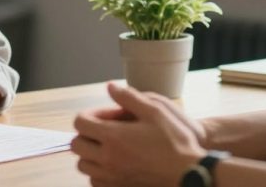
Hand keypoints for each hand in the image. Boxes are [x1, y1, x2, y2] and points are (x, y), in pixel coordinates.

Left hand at [72, 82, 205, 186]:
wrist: (188, 172)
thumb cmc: (175, 140)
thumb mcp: (155, 110)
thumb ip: (129, 97)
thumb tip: (110, 87)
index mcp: (113, 137)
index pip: (80, 123)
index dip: (89, 114)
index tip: (104, 115)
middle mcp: (108, 158)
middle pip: (76, 145)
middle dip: (86, 133)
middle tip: (103, 129)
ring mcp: (112, 176)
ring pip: (83, 165)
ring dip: (90, 154)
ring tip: (108, 146)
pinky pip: (95, 181)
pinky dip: (98, 171)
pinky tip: (114, 163)